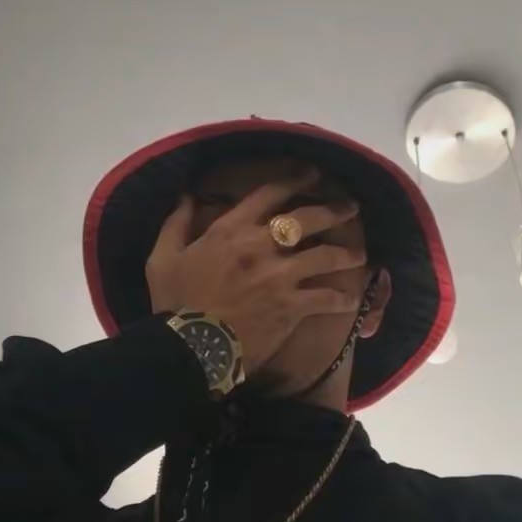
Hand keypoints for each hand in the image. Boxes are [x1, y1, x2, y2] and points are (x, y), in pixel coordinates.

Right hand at [146, 169, 363, 375]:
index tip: (312, 174)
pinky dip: (342, 299)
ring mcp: (280, 276)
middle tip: (350, 208)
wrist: (190, 347)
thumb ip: (176, 223)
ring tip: (359, 255)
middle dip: (333, 210)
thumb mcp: (162, 257)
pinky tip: (351, 300)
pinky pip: (326, 298)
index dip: (295, 179)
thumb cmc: (175, 301)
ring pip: (325, 256)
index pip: (269, 194)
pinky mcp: (291, 306)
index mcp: (231, 230)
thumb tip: (186, 196)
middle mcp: (261, 246)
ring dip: (347, 254)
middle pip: (307, 219)